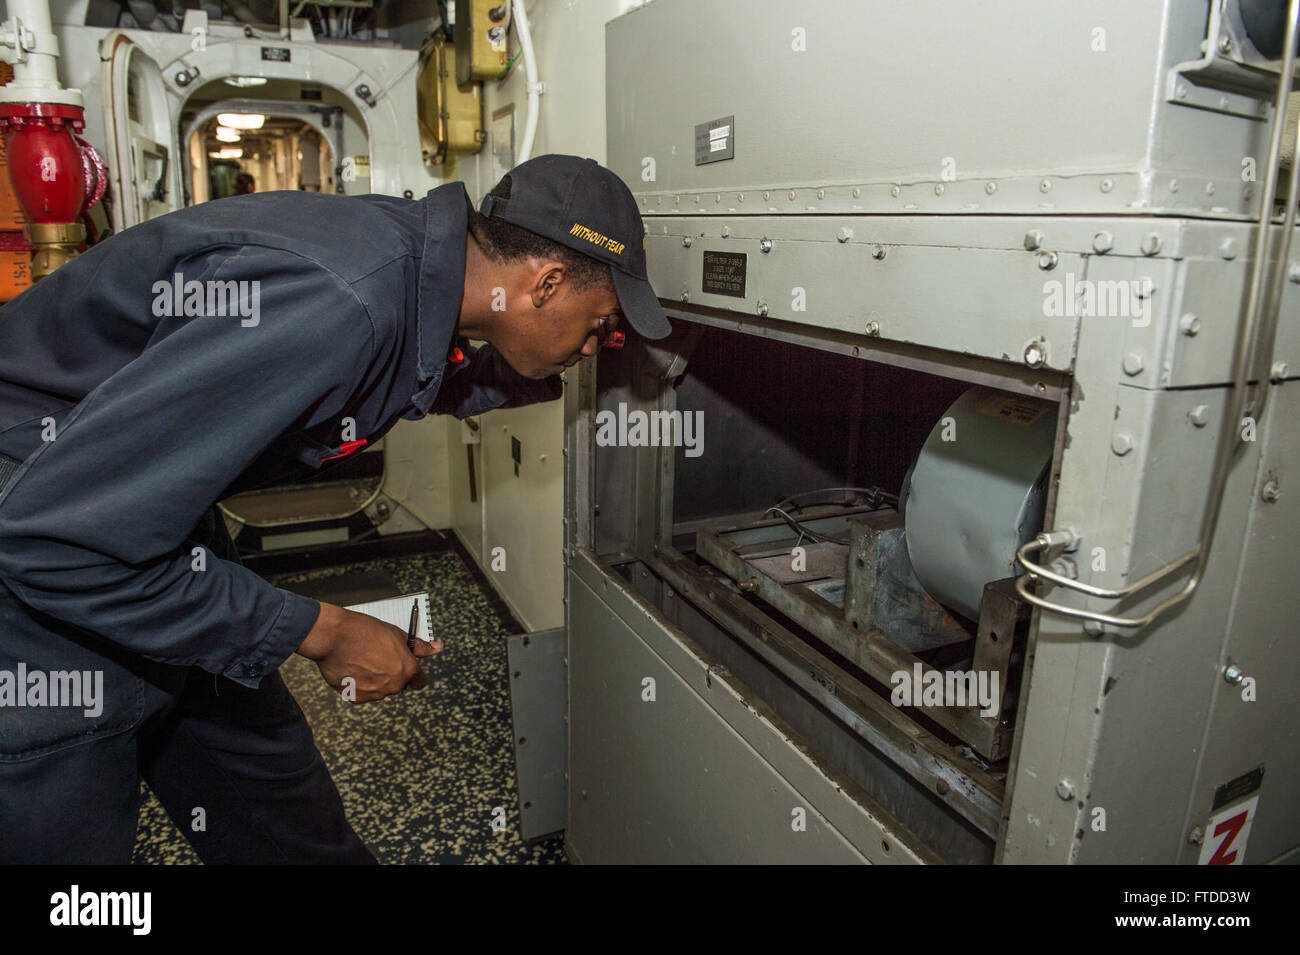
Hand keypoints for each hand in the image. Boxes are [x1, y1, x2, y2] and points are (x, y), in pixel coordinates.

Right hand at [296, 602, 442, 702]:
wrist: (335, 637)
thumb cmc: (366, 631)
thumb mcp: (397, 634)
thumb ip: (419, 647)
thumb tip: (437, 648)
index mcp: (407, 669)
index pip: (419, 681)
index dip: (414, 674)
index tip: (409, 670)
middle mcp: (394, 685)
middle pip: (397, 684)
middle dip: (390, 674)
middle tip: (376, 657)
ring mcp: (375, 693)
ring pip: (379, 689)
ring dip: (373, 680)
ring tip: (361, 660)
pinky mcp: (356, 697)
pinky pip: (361, 693)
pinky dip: (357, 684)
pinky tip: (352, 668)